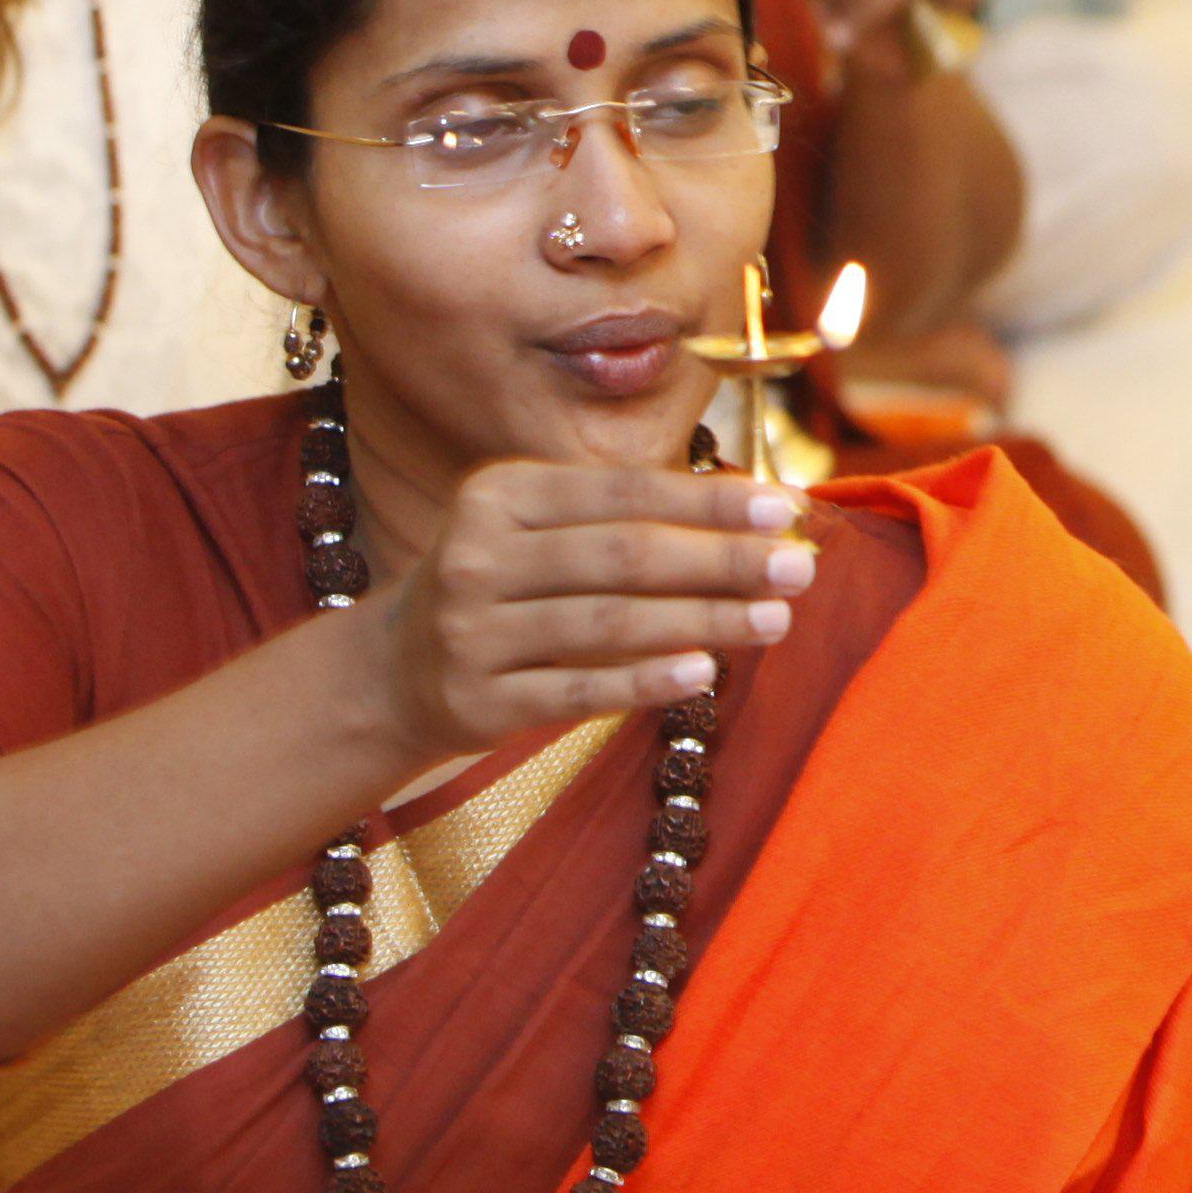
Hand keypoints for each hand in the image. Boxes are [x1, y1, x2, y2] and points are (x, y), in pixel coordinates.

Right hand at [369, 458, 814, 764]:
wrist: (393, 672)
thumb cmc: (503, 585)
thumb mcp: (538, 529)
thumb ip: (624, 515)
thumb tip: (756, 514)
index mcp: (501, 493)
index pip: (625, 491)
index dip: (709, 498)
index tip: (785, 508)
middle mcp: (478, 555)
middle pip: (624, 555)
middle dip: (721, 559)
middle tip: (798, 567)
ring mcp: (472, 630)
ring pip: (610, 623)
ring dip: (702, 619)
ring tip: (776, 620)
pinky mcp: (477, 701)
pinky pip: (578, 690)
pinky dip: (644, 680)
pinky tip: (704, 670)